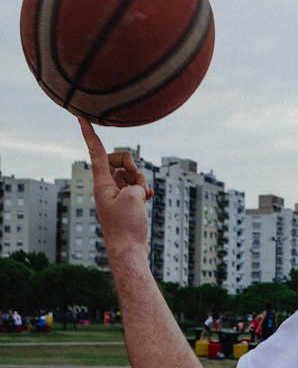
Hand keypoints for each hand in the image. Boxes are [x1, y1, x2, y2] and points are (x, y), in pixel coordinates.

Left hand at [78, 117, 152, 256]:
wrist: (129, 251)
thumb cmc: (128, 227)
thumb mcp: (134, 197)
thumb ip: (135, 182)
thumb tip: (136, 186)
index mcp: (102, 183)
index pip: (96, 152)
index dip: (89, 133)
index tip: (80, 116)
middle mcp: (106, 187)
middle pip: (119, 160)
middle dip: (132, 165)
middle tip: (137, 181)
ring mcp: (115, 194)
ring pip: (130, 174)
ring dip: (140, 181)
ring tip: (142, 199)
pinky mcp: (124, 202)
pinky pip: (134, 186)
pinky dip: (142, 189)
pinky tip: (147, 200)